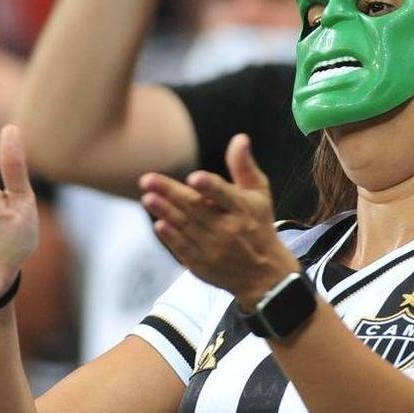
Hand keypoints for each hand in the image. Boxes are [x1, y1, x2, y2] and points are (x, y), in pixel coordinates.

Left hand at [140, 134, 296, 308]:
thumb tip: (239, 138)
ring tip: (147, 198)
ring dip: (165, 212)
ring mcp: (215, 248)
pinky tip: (159, 224)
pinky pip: (184, 249)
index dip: (210, 187)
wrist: (265, 275)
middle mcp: (229, 229)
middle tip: (147, 180)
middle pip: (196, 209)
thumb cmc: (258, 225)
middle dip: (171, 193)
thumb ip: (244, 167)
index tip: (194, 178)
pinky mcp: (203, 264)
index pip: (225, 195)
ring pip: (186, 227)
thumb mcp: (259, 195)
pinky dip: (171, 237)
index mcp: (242, 209)